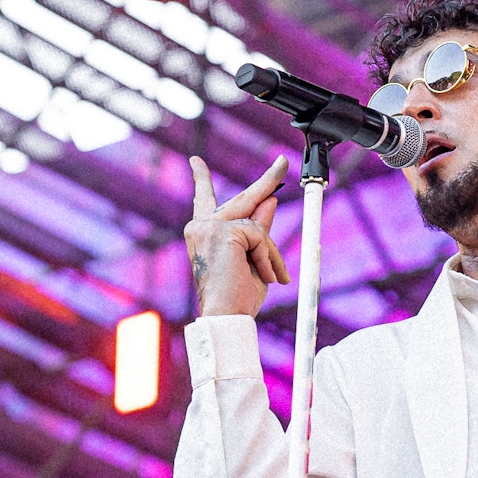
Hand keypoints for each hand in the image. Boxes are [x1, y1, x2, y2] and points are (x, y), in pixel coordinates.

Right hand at [186, 155, 290, 316]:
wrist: (226, 317)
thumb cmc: (237, 296)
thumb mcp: (253, 258)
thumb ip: (258, 230)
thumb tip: (269, 200)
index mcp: (203, 233)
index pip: (203, 199)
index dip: (201, 178)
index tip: (195, 161)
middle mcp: (201, 226)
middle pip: (244, 198)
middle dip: (268, 180)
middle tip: (282, 161)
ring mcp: (210, 226)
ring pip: (259, 226)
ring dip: (271, 254)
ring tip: (272, 278)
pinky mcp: (224, 231)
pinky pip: (260, 236)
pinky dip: (268, 258)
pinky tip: (264, 276)